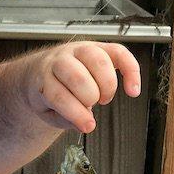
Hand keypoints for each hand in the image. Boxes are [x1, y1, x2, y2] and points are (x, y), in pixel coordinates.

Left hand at [23, 42, 141, 132]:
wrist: (40, 71)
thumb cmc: (47, 92)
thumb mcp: (47, 112)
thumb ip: (65, 119)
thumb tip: (87, 123)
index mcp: (42, 78)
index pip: (58, 94)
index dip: (76, 113)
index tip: (88, 126)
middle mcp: (60, 60)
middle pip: (78, 76)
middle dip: (89, 98)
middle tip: (91, 106)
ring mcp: (79, 50)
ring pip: (99, 61)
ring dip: (107, 86)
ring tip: (104, 98)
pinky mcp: (98, 46)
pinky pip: (120, 52)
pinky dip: (131, 71)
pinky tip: (132, 90)